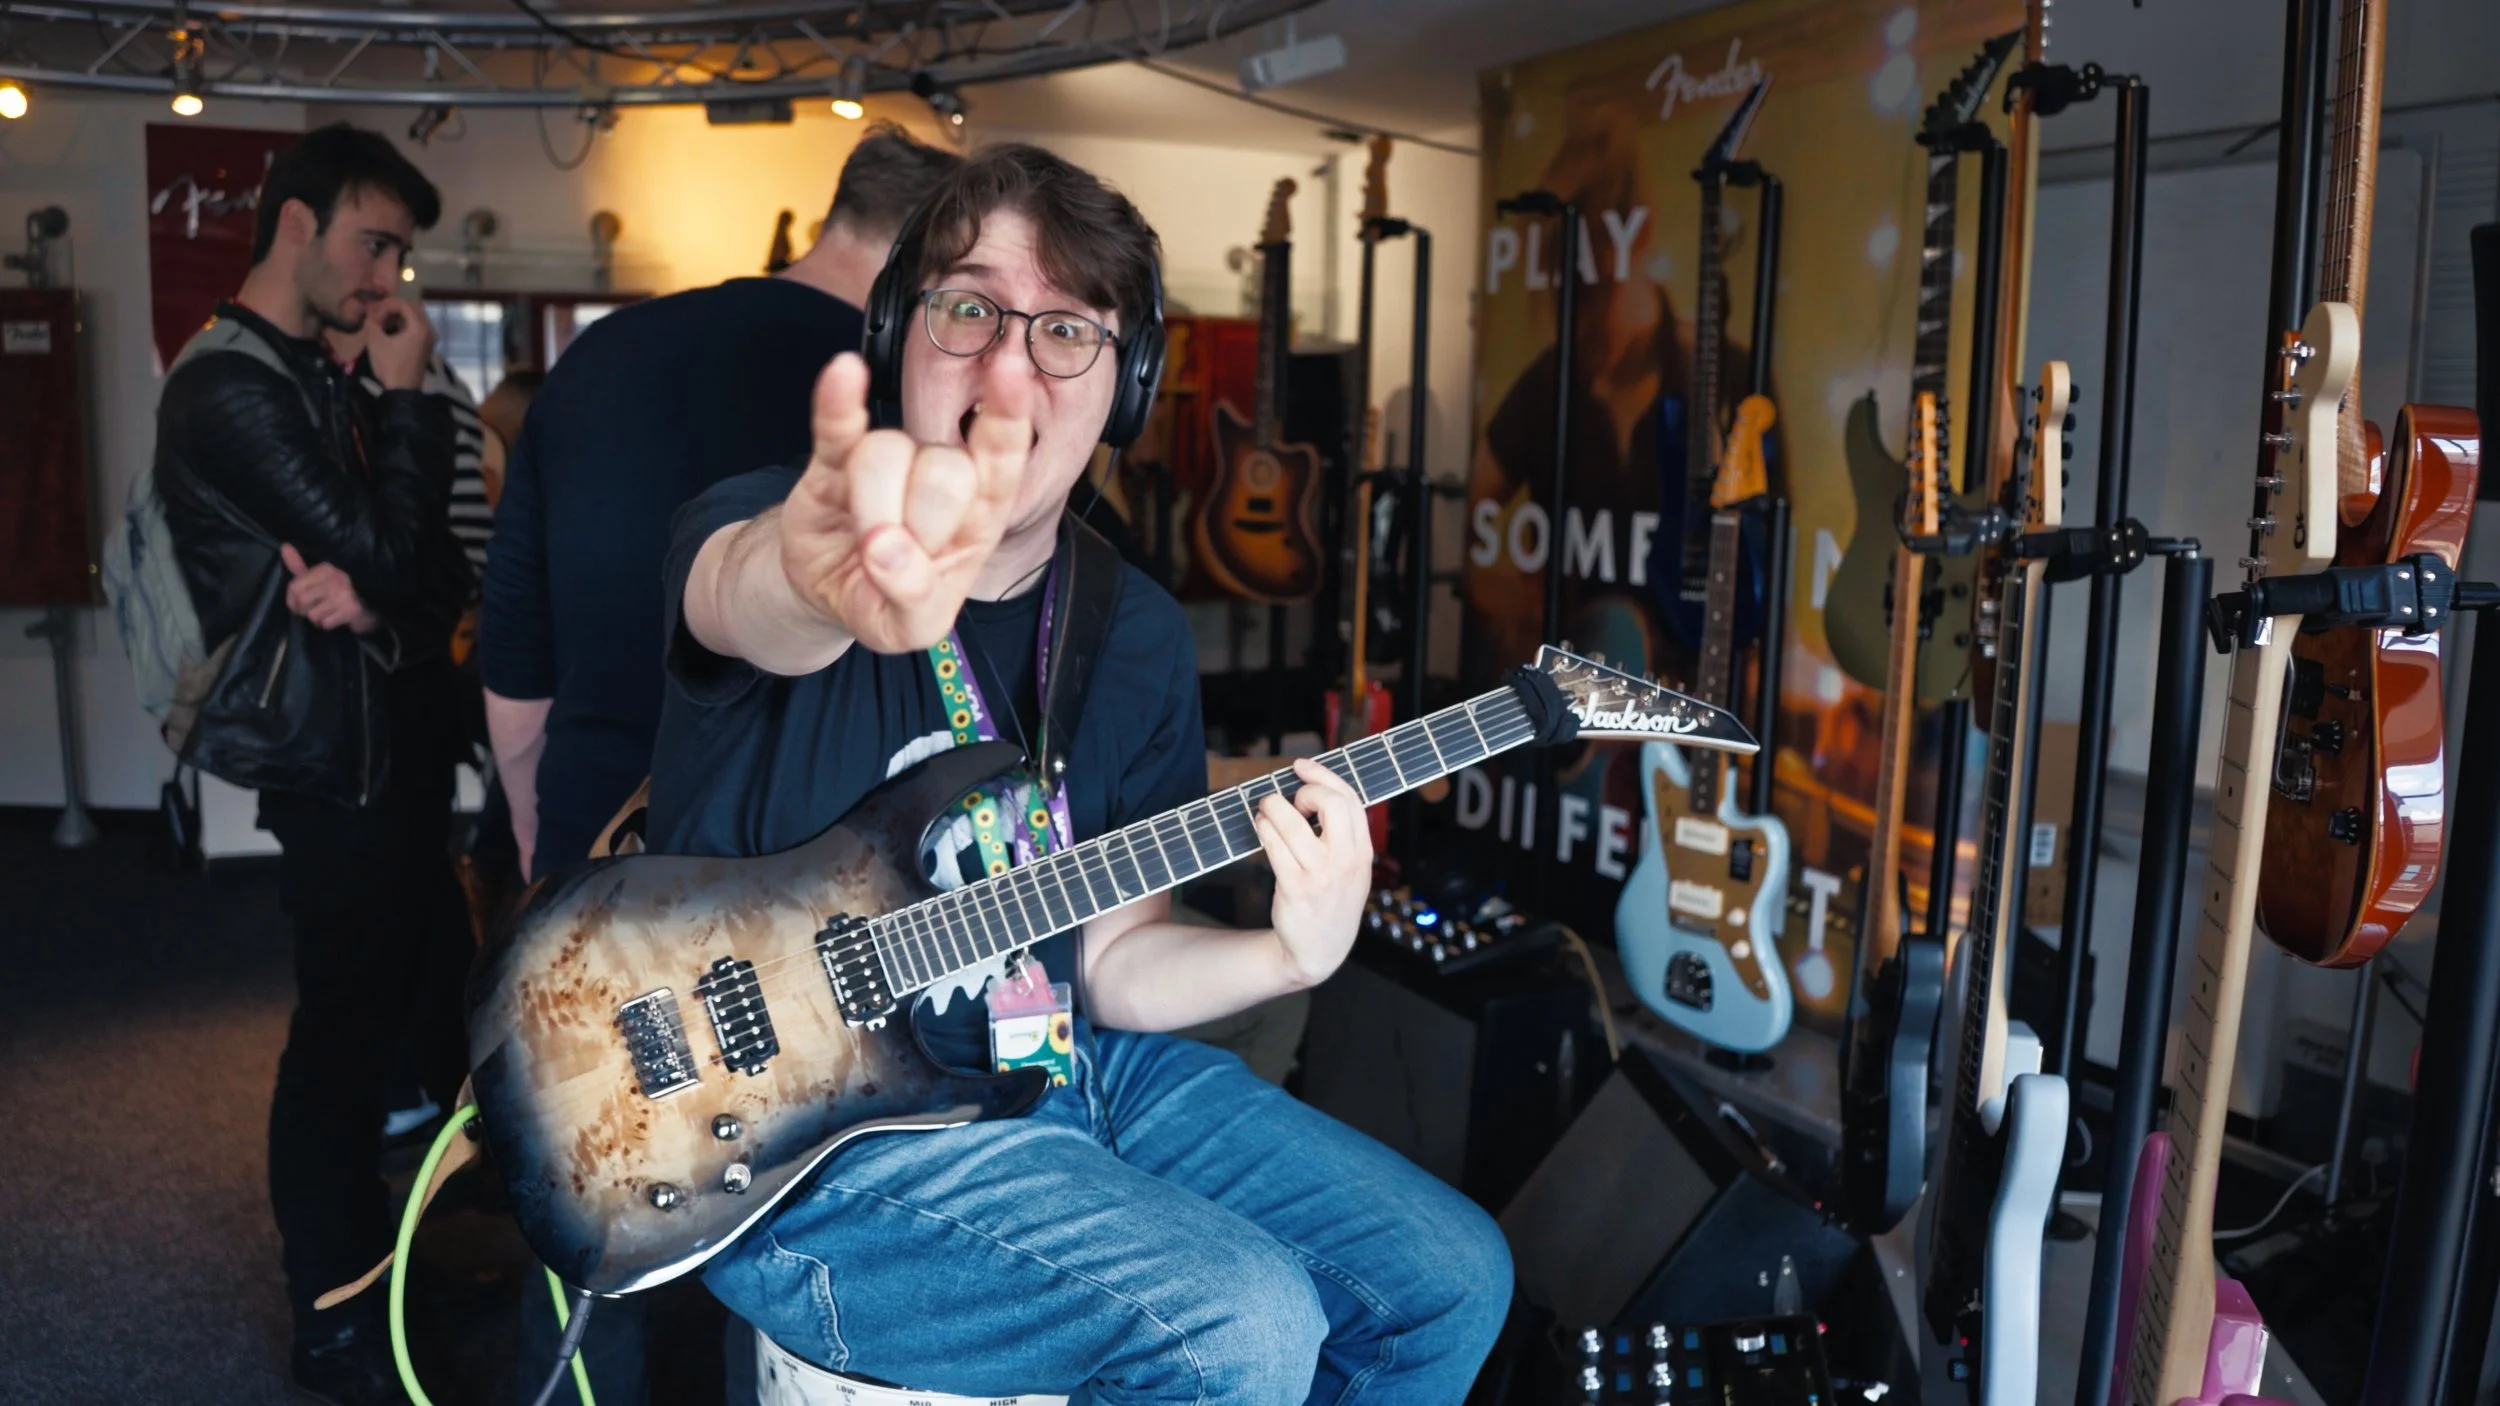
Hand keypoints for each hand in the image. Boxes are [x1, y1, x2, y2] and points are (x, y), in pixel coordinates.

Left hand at [281, 544, 380, 634]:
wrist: (376, 600)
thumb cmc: (344, 588)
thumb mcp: (321, 574)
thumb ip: (301, 565)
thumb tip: (285, 547)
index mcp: (325, 569)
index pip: (294, 586)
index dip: (291, 600)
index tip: (297, 605)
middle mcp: (334, 579)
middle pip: (301, 602)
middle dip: (304, 611)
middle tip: (313, 610)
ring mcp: (344, 595)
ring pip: (313, 615)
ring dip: (318, 619)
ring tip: (328, 613)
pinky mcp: (352, 610)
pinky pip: (326, 623)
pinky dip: (329, 624)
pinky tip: (338, 618)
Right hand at [365, 295, 434, 390]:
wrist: (403, 390)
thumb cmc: (390, 366)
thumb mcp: (376, 342)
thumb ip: (372, 322)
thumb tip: (370, 313)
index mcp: (420, 327)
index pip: (404, 303)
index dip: (386, 305)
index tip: (374, 314)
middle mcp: (430, 330)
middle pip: (411, 307)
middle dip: (392, 308)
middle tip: (377, 315)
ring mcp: (430, 338)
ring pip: (414, 317)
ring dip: (397, 316)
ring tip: (381, 322)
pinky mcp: (427, 345)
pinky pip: (416, 327)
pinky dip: (403, 324)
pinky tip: (390, 330)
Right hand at [778, 351, 1027, 652]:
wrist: (827, 592)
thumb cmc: (887, 602)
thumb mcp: (912, 626)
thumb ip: (914, 598)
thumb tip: (885, 550)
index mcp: (978, 514)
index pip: (1003, 456)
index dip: (1007, 417)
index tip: (1010, 374)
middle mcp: (939, 474)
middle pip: (944, 468)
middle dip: (916, 522)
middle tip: (894, 556)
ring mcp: (888, 461)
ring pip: (886, 453)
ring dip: (871, 507)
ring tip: (863, 541)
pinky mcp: (833, 459)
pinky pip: (838, 424)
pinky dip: (839, 402)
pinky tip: (844, 374)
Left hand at [1252, 759, 1373, 988]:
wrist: (1319, 949)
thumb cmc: (1330, 900)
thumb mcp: (1351, 867)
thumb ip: (1343, 833)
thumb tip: (1315, 788)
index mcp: (1363, 850)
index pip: (1350, 798)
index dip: (1324, 775)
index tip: (1301, 766)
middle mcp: (1347, 860)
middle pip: (1331, 803)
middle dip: (1305, 792)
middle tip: (1291, 801)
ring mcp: (1322, 875)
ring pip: (1293, 823)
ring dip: (1273, 808)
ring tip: (1266, 811)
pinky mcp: (1296, 888)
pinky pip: (1274, 846)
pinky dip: (1264, 829)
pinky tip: (1261, 828)